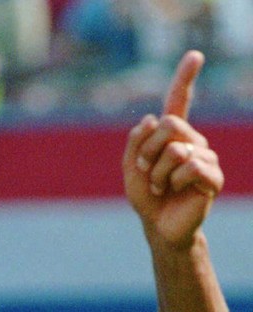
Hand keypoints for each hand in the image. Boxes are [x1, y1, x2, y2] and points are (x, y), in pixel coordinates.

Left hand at [122, 50, 223, 249]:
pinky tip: (176, 191)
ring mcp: (205, 157)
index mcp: (172, 135)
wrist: (158, 225)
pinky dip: (174, 180)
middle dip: (148, 149)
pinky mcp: (213, 176)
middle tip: (146, 170)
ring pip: (177, 149)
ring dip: (158, 171)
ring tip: (160, 186)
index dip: (185, 78)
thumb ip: (135, 142)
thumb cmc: (146, 196)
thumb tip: (150, 118)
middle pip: (169, 124)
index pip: (179, 102)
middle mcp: (193, 140)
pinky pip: (191, 166)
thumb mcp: (130, 167)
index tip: (195, 55)